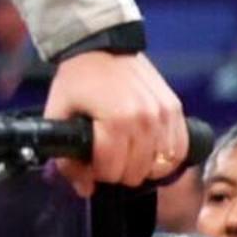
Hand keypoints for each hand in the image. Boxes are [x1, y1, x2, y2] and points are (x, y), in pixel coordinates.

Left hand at [44, 48, 183, 192]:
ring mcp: (165, 114)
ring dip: (142, 167)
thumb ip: (67, 157)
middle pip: (137, 172)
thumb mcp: (58, 115)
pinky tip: (148, 152)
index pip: (112, 170)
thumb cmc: (77, 80)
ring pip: (161, 166)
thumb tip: (85, 189)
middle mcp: (146, 119)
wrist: (100, 46)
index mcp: (116, 120)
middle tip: (105, 157)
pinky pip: (179, 150)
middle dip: (117, 171)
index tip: (89, 161)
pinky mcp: (176, 110)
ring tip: (126, 154)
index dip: (96, 172)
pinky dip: (165, 158)